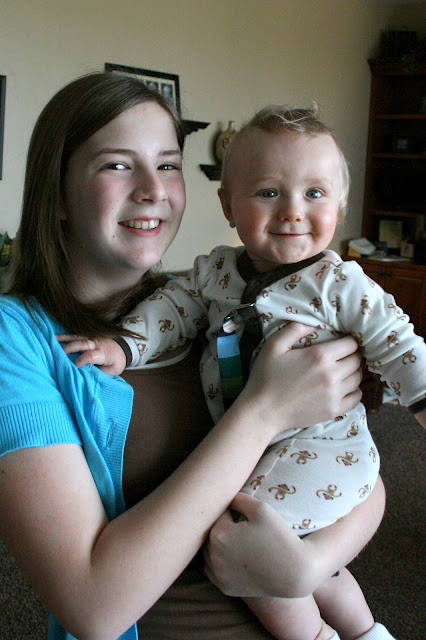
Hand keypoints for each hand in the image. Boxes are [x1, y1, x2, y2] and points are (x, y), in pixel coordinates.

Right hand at [56, 335, 126, 375]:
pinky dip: (64, 336)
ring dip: (64, 340)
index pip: (90, 356)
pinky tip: (54, 338)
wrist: (123, 348)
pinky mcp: (87, 336)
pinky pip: (75, 335)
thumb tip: (85, 377)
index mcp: (103, 353)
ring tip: (51, 342)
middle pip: (81, 344)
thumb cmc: (115, 362)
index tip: (71, 369)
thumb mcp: (112, 371)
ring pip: (77, 337)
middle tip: (57, 357)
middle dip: (69, 349)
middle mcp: (96, 343)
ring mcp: (91, 338)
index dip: (80, 362)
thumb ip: (99, 373)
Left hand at [204, 492, 310, 597]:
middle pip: (210, 533)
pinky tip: (234, 556)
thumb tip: (226, 496)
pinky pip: (213, 570)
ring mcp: (218, 575)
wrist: (295, 572)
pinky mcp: (224, 588)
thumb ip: (238, 497)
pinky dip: (219, 561)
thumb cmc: (279, 536)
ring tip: (238, 540)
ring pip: (208, 551)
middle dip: (223, 526)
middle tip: (242, 525)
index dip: (232, 510)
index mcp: (219, 534)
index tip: (245, 514)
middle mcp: (213, 557)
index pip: (218, 514)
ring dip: (218, 543)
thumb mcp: (261, 507)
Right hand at [239, 322, 361, 437]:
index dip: (348, 341)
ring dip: (353, 372)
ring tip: (342, 371)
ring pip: (358, 378)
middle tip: (341, 356)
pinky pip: (356, 398)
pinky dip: (354, 391)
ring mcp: (334, 395)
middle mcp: (332, 375)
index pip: (351, 344)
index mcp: (320, 356)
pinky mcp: (334, 410)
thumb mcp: (274, 345)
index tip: (341, 343)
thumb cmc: (266, 377)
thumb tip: (315, 323)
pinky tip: (343, 388)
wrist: (262, 411)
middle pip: (357, 361)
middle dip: (351, 356)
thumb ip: (295, 329)